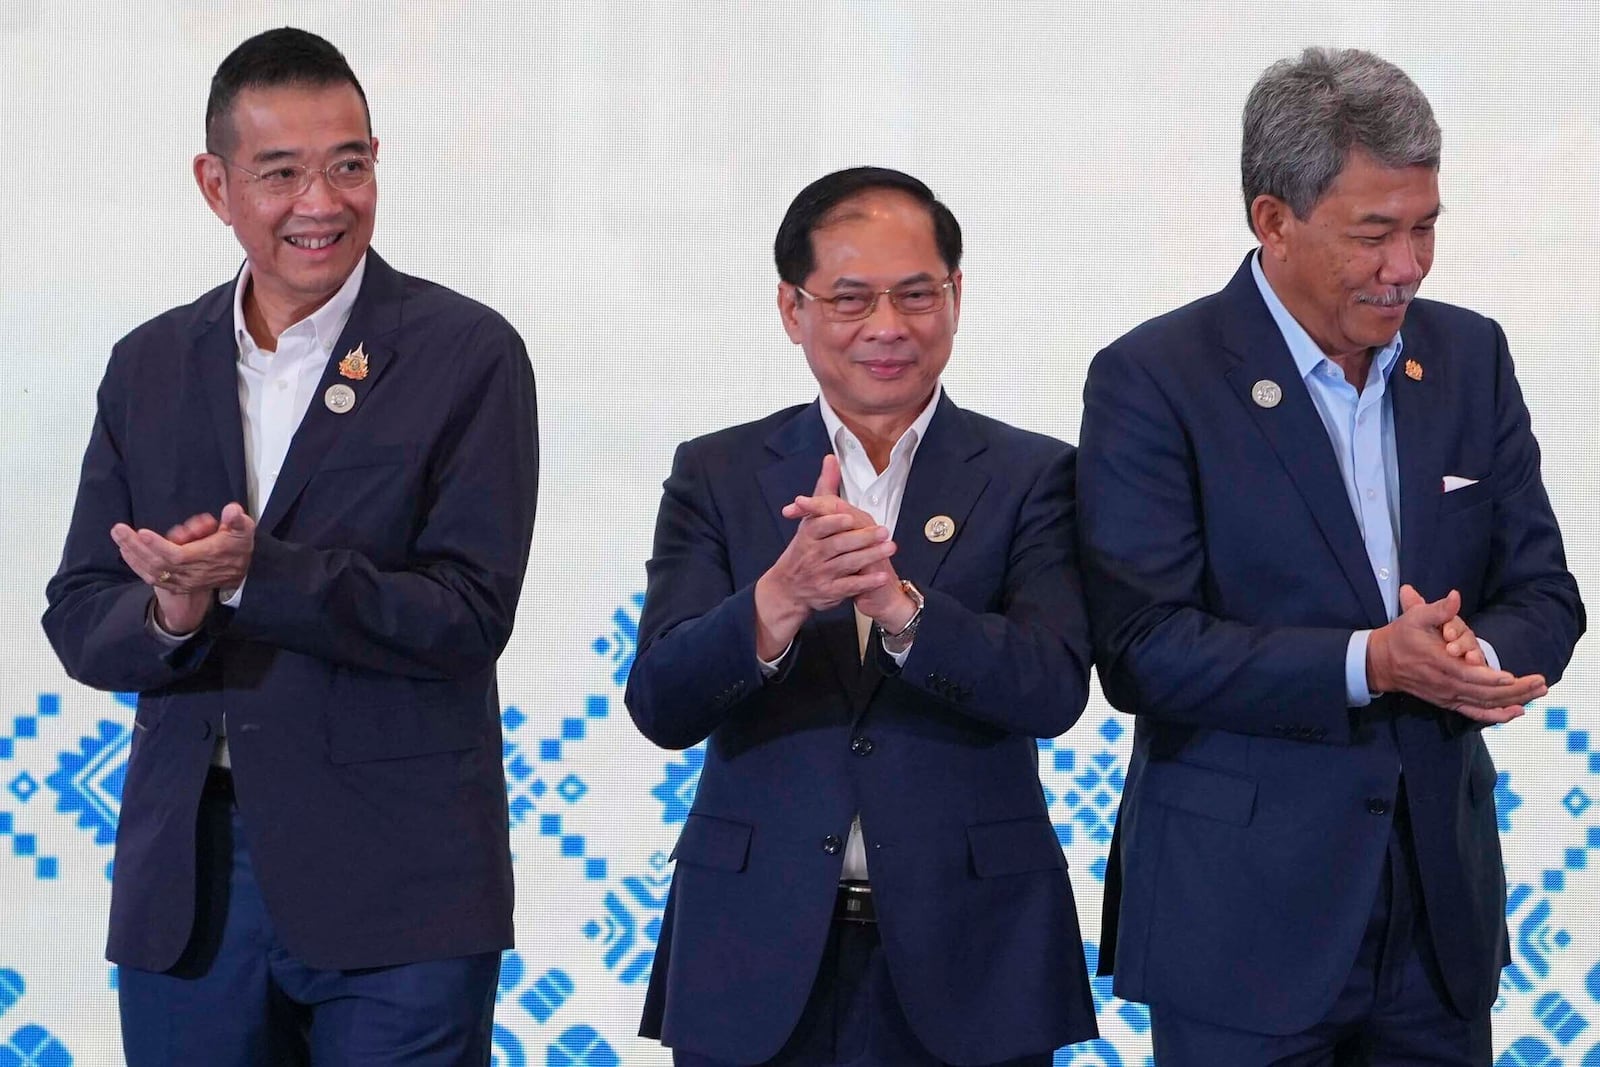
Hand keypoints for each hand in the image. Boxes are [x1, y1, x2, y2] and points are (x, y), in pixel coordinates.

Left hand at [112, 502, 255, 630]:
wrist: (240, 573)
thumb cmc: (237, 546)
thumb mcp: (243, 530)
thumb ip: (237, 520)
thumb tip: (231, 511)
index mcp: (206, 558)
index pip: (178, 556)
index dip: (159, 546)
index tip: (142, 532)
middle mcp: (192, 573)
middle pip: (158, 563)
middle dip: (136, 546)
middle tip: (118, 529)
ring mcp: (183, 581)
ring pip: (152, 571)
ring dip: (132, 554)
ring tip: (119, 536)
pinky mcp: (176, 584)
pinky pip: (152, 577)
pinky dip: (137, 565)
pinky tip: (125, 552)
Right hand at [754, 457, 894, 658]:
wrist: (787, 588)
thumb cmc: (804, 548)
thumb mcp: (810, 518)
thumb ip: (825, 489)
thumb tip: (831, 458)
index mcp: (808, 535)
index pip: (819, 527)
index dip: (834, 523)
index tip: (850, 518)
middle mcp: (813, 554)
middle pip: (838, 545)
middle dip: (861, 539)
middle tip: (884, 531)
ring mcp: (821, 574)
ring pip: (847, 564)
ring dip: (869, 557)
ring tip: (890, 548)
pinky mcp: (830, 592)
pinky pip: (849, 586)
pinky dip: (866, 582)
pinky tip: (882, 576)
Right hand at [1368, 585, 1544, 723]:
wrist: (1381, 662)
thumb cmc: (1400, 637)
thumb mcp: (1414, 617)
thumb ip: (1437, 609)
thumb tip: (1455, 597)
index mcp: (1437, 664)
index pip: (1467, 675)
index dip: (1490, 677)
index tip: (1512, 677)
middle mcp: (1445, 685)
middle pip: (1484, 693)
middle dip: (1515, 690)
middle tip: (1541, 684)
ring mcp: (1447, 696)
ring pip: (1484, 703)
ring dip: (1513, 701)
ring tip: (1538, 694)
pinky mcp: (1449, 701)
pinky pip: (1475, 712)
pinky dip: (1497, 716)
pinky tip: (1516, 713)